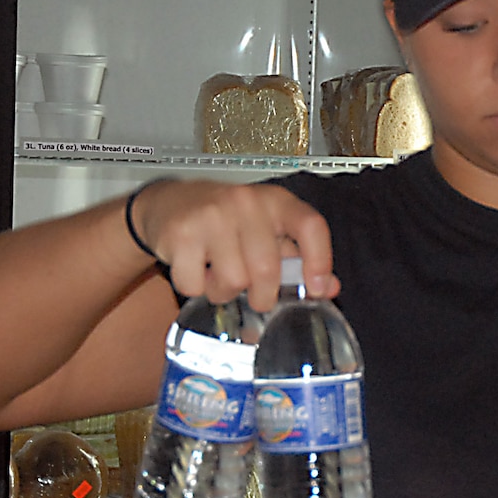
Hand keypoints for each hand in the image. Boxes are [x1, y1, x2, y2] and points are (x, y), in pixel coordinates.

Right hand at [128, 180, 338, 310]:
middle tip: (255, 296)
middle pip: (266, 270)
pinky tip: (195, 269)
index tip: (317, 289)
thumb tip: (328, 288)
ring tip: (218, 275)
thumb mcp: (267, 230)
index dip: (320, 261)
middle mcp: (246, 203)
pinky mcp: (181, 233)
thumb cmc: (225, 220)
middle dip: (263, 296)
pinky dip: (195, 289)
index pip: (310, 226)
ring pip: (232, 282)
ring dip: (225, 292)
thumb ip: (298, 258)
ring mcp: (211, 215)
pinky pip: (195, 285)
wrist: (168, 202)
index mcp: (276, 202)